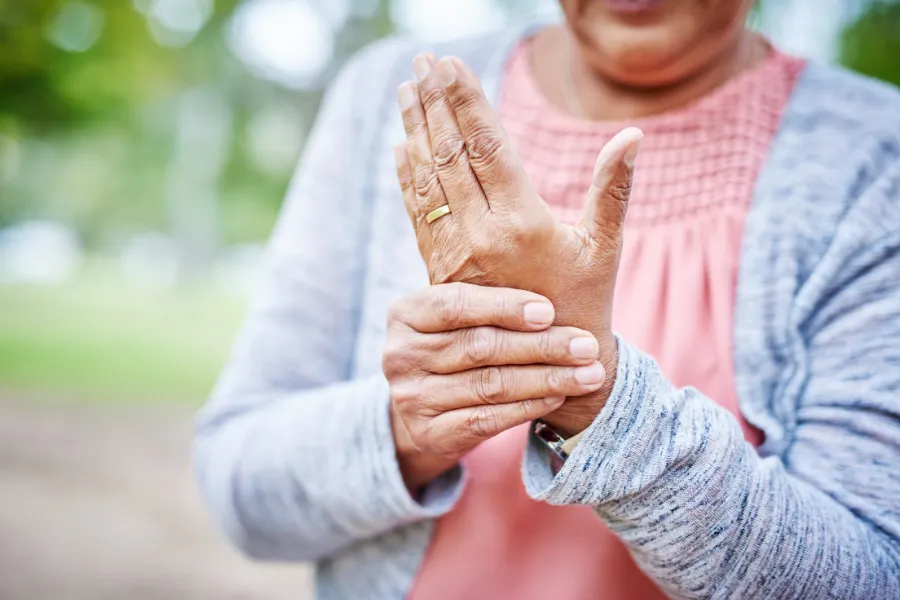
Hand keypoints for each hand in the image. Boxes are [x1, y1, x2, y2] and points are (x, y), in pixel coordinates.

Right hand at [384, 283, 604, 490]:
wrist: (428, 411)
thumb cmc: (459, 345)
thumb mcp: (461, 314)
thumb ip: (492, 287)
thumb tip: (547, 237)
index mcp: (404, 313)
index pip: (454, 304)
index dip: (503, 306)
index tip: (550, 310)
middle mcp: (399, 355)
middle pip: (479, 347)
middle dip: (541, 346)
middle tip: (586, 345)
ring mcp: (410, 397)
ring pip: (490, 385)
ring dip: (546, 378)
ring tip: (588, 373)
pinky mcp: (428, 433)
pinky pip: (487, 419)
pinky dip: (528, 406)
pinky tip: (559, 396)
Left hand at [394, 54, 642, 435]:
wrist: (550, 367)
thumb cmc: (588, 302)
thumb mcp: (604, 245)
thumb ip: (613, 189)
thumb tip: (632, 135)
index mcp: (522, 221)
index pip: (486, 145)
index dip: (467, 101)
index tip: (450, 64)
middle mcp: (480, 234)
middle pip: (450, 154)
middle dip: (435, 104)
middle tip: (422, 61)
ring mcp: (455, 253)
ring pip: (429, 181)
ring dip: (415, 132)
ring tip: (407, 91)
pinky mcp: (441, 270)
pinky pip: (420, 214)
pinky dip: (409, 178)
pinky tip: (402, 149)